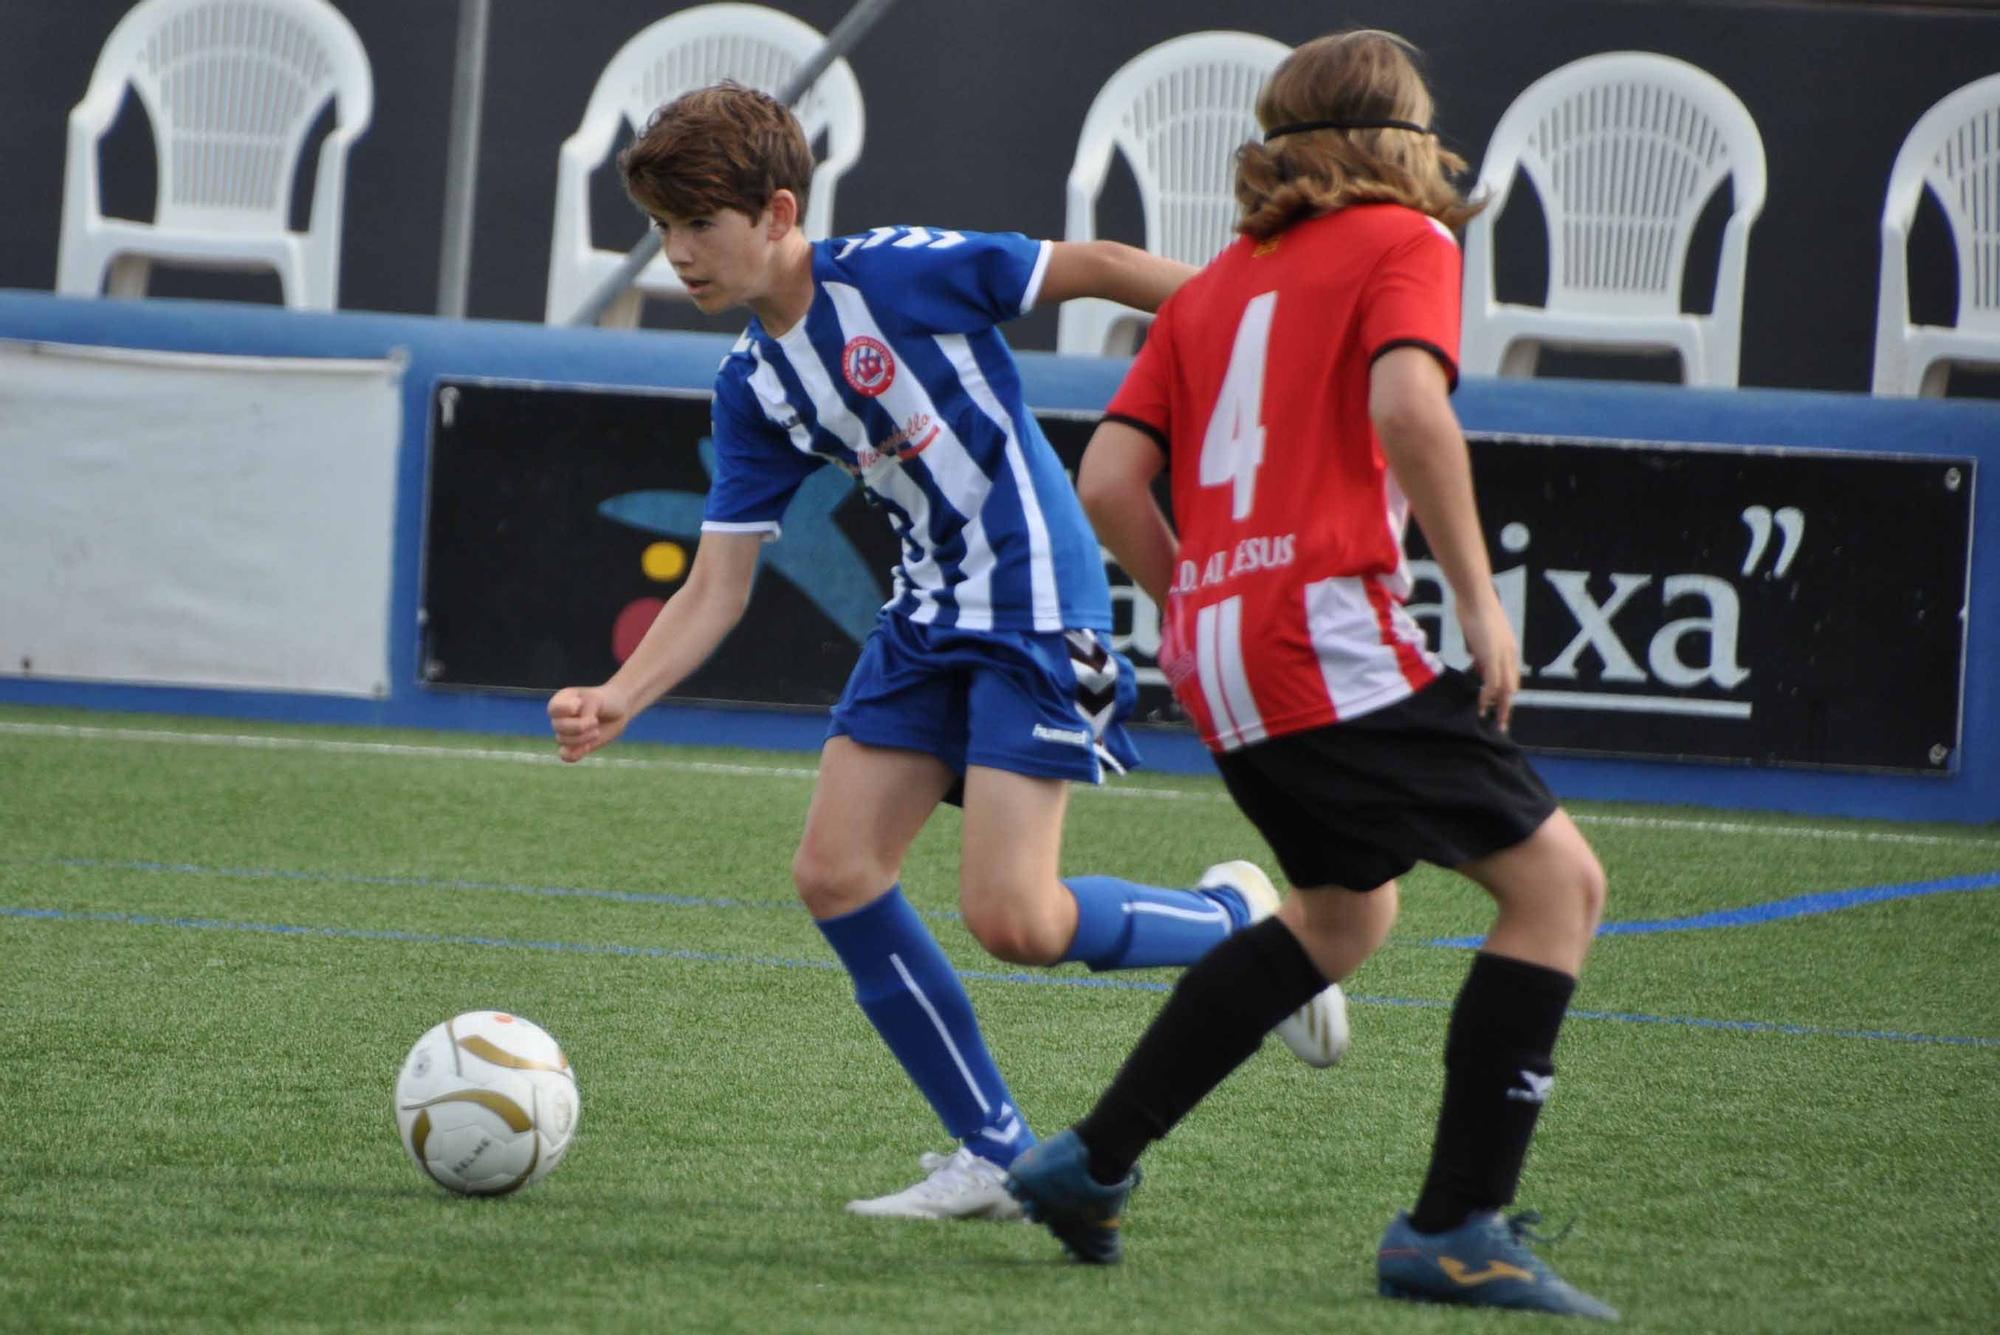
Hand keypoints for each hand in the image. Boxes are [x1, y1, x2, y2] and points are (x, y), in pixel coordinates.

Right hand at [547, 685, 630, 762]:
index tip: (580, 703)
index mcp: (561, 700)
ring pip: (563, 740)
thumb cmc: (605, 701)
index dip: (566, 709)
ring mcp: (566, 733)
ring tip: (596, 731)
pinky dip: (576, 754)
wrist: (619, 710)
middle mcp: (559, 717)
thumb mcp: (595, 700)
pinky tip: (588, 746)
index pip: (554, 709)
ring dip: (583, 738)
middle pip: (558, 727)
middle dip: (579, 726)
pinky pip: (566, 756)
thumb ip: (584, 714)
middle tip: (595, 721)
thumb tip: (574, 738)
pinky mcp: (574, 746)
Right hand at [1457, 595, 1519, 730]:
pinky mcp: (1492, 657)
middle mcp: (1510, 654)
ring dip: (1500, 708)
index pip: (1511, 676)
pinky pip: (1492, 684)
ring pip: (1506, 689)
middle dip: (1507, 706)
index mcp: (1509, 647)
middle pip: (1512, 686)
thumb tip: (1477, 664)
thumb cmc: (1474, 608)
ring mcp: (1502, 656)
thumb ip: (1481, 650)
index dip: (1506, 693)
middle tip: (1502, 723)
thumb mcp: (1479, 633)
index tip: (1500, 706)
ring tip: (1495, 723)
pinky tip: (1482, 708)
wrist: (1475, 596)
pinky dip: (1488, 698)